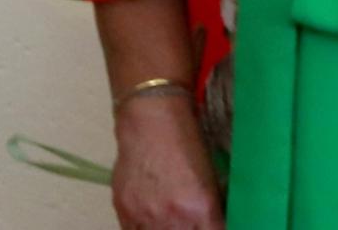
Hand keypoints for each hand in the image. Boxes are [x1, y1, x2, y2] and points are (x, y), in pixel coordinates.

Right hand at [109, 91, 218, 229]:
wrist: (151, 118)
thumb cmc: (186, 141)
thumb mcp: (210, 178)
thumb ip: (211, 210)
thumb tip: (214, 224)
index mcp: (201, 208)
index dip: (212, 229)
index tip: (209, 224)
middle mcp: (173, 218)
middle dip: (189, 229)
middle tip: (189, 220)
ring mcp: (146, 216)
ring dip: (166, 229)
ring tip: (169, 219)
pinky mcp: (124, 210)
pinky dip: (144, 228)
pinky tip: (150, 219)